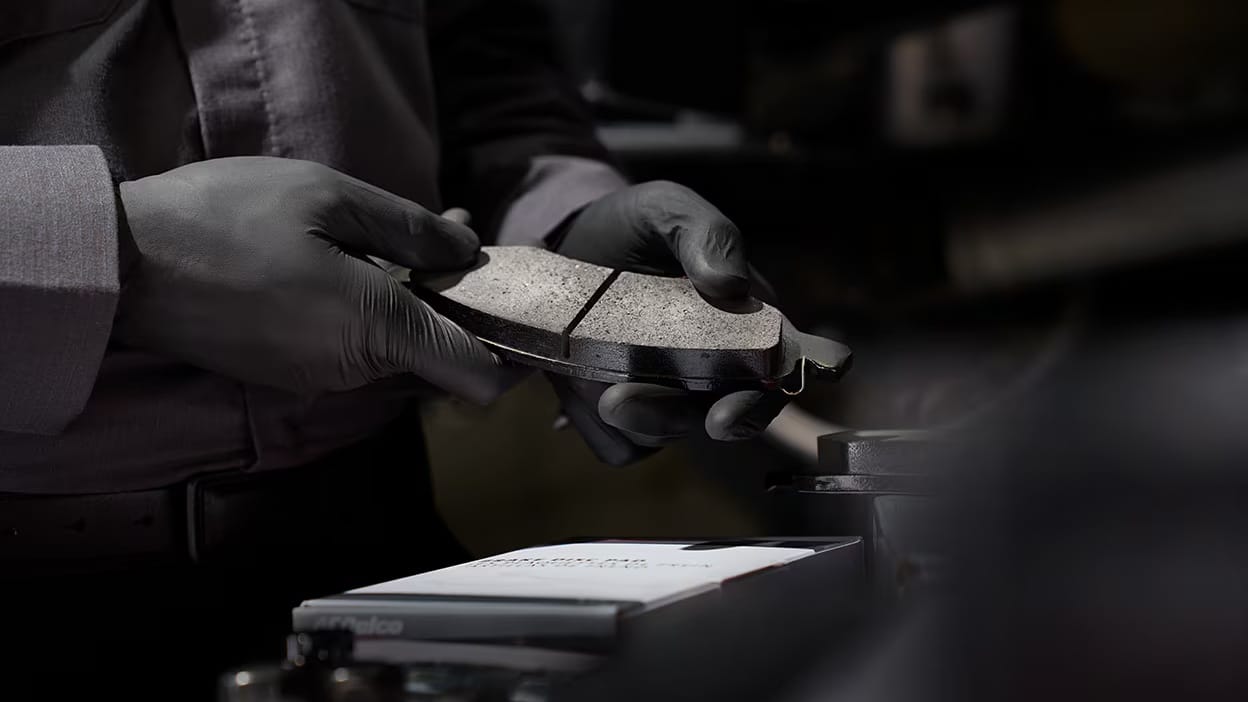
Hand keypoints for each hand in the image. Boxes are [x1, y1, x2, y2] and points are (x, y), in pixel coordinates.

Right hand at [115, 157, 507, 403]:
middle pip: (439, 358)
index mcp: (375, 330)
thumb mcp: (329, 197)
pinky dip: (372, 312)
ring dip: (414, 302)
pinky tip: (358, 259)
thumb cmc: (223, 218)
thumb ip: (410, 229)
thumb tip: (468, 249)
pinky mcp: (288, 371)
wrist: (119, 264)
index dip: (511, 352)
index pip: (476, 379)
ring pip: (395, 350)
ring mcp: (318, 377)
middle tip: (455, 233)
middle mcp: (353, 370)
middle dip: (459, 304)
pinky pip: (354, 349)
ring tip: (410, 233)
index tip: (516, 310)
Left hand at [552, 180, 788, 462]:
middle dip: (730, 419)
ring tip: (611, 396)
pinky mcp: (621, 419)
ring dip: (651, 421)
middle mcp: (719, 371)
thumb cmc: (632, 228)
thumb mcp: (666, 209)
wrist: (560, 248)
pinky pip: (623, 446)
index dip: (808, 373)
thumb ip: (707, 234)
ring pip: (676, 433)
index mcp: (749, 324)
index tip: (785, 380)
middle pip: (743, 414)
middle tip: (714, 416)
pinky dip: (605, 430)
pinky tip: (583, 394)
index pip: (800, 359)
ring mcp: (670, 399)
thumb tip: (732, 286)